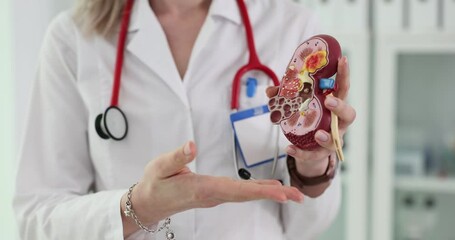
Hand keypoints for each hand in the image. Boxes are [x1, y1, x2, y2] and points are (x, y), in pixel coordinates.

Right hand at [122, 141, 303, 234]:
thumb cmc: (154, 184)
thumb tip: (192, 145)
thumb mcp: (160, 168)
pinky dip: (258, 190)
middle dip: (274, 195)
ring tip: (293, 193)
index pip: (235, 190)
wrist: (148, 203)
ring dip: (270, 193)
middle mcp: (213, 195)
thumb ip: (176, 157)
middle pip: (247, 195)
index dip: (259, 191)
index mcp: (202, 189)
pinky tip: (270, 188)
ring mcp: (215, 196)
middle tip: (299, 197)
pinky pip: (241, 192)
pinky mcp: (215, 193)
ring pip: (247, 195)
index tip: (281, 194)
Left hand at [266, 56, 355, 176]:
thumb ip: (286, 96)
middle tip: (328, 101)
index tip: (343, 60)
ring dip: (327, 137)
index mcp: (335, 105)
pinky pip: (313, 155)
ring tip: (318, 135)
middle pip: (348, 114)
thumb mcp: (300, 105)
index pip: (343, 88)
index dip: (344, 74)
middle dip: (340, 106)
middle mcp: (339, 122)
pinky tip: (290, 148)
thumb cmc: (310, 119)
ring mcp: (333, 138)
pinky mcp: (321, 153)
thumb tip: (271, 91)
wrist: (309, 147)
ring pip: (336, 139)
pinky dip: (302, 153)